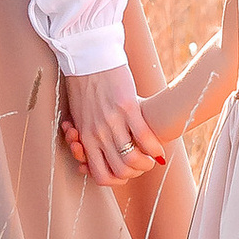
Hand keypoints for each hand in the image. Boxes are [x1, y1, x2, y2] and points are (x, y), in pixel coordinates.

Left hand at [61, 64, 166, 186]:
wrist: (87, 58)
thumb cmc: (83, 87)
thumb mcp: (81, 118)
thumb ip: (88, 137)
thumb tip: (88, 158)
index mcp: (86, 139)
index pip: (102, 176)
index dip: (118, 180)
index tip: (125, 171)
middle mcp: (98, 134)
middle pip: (122, 171)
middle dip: (136, 173)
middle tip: (142, 163)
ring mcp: (112, 122)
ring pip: (132, 160)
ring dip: (147, 163)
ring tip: (151, 157)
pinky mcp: (127, 107)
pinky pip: (144, 137)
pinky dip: (154, 147)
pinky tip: (158, 146)